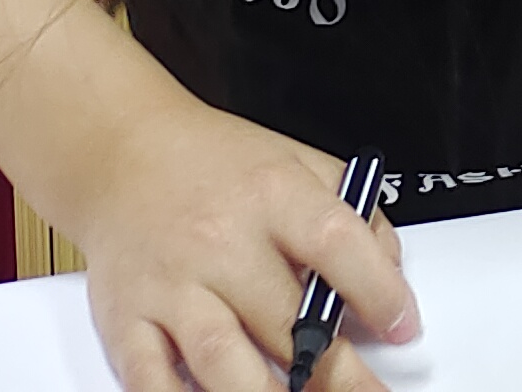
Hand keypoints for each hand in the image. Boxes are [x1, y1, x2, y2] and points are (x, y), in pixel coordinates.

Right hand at [75, 94, 414, 391]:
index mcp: (271, 195)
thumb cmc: (211, 164)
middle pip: (285, 320)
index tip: (403, 326)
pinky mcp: (127, 319)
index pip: (335, 243)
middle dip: (335, 374)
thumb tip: (390, 272)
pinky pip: (152, 380)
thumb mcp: (297, 162)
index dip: (378, 290)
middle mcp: (220, 241)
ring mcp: (171, 285)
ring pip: (221, 360)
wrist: (118, 152)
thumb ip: (353, 213)